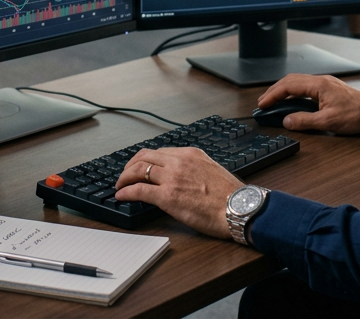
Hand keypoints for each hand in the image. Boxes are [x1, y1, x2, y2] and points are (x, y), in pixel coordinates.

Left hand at [114, 147, 242, 238]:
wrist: (239, 208)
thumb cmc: (231, 196)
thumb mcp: (211, 170)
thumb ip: (194, 168)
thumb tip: (182, 177)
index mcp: (190, 154)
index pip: (159, 151)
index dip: (144, 159)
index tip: (139, 166)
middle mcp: (179, 161)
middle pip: (144, 157)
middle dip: (130, 165)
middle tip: (124, 175)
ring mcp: (172, 177)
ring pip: (138, 170)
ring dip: (124, 177)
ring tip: (120, 185)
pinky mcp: (167, 196)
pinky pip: (139, 190)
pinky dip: (126, 192)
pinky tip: (122, 196)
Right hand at [258, 73, 359, 133]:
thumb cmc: (357, 115)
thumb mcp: (328, 122)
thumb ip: (305, 121)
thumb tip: (287, 121)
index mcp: (318, 85)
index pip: (288, 86)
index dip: (272, 95)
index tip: (262, 104)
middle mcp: (321, 81)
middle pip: (290, 81)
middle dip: (274, 91)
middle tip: (263, 102)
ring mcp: (325, 84)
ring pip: (298, 83)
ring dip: (284, 91)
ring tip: (274, 101)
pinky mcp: (329, 89)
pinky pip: (306, 87)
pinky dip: (294, 93)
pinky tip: (292, 102)